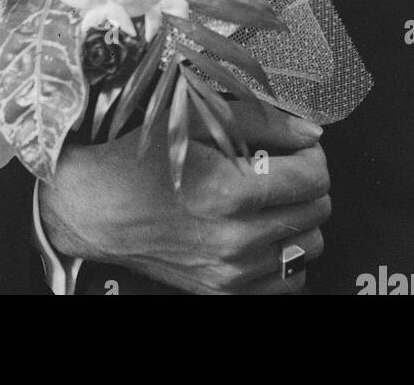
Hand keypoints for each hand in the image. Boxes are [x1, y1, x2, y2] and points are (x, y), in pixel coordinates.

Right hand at [39, 100, 330, 294]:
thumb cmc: (139, 160)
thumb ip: (259, 119)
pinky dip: (282, 255)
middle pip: (317, 213)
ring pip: (308, 248)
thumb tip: (310, 130)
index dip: (312, 156)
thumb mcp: (193, 120)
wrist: (96, 208)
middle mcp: (235, 239)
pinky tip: (258, 231)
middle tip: (281, 167)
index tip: (297, 147)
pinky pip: (288, 281)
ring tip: (267, 200)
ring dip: (297, 220)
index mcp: (229, 192)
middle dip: (307, 184)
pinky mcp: (224, 292)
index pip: (314, 178)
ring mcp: (232, 272)